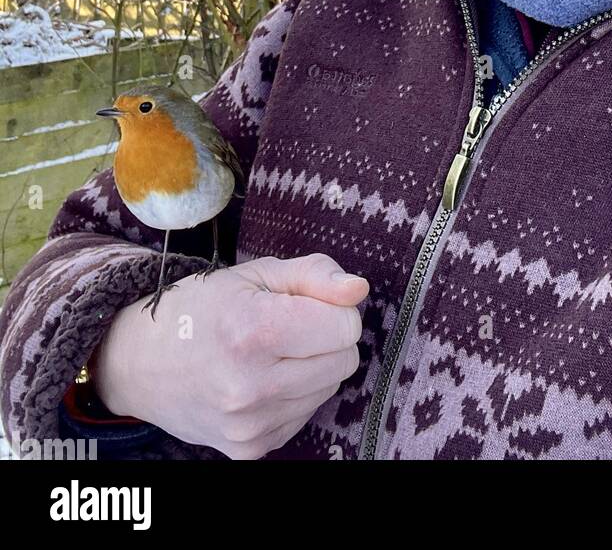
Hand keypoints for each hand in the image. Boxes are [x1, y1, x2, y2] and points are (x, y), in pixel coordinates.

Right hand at [92, 252, 368, 458]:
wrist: (140, 363)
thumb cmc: (201, 309)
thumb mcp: (256, 273)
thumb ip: (315, 275)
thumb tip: (359, 290)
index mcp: (251, 332)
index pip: (346, 327)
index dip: (332, 307)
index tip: (301, 302)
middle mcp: (249, 387)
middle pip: (345, 359)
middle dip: (325, 337)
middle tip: (283, 326)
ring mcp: (249, 425)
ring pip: (329, 388)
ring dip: (311, 366)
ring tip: (267, 353)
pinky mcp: (250, 450)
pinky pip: (305, 413)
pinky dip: (293, 393)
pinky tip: (259, 379)